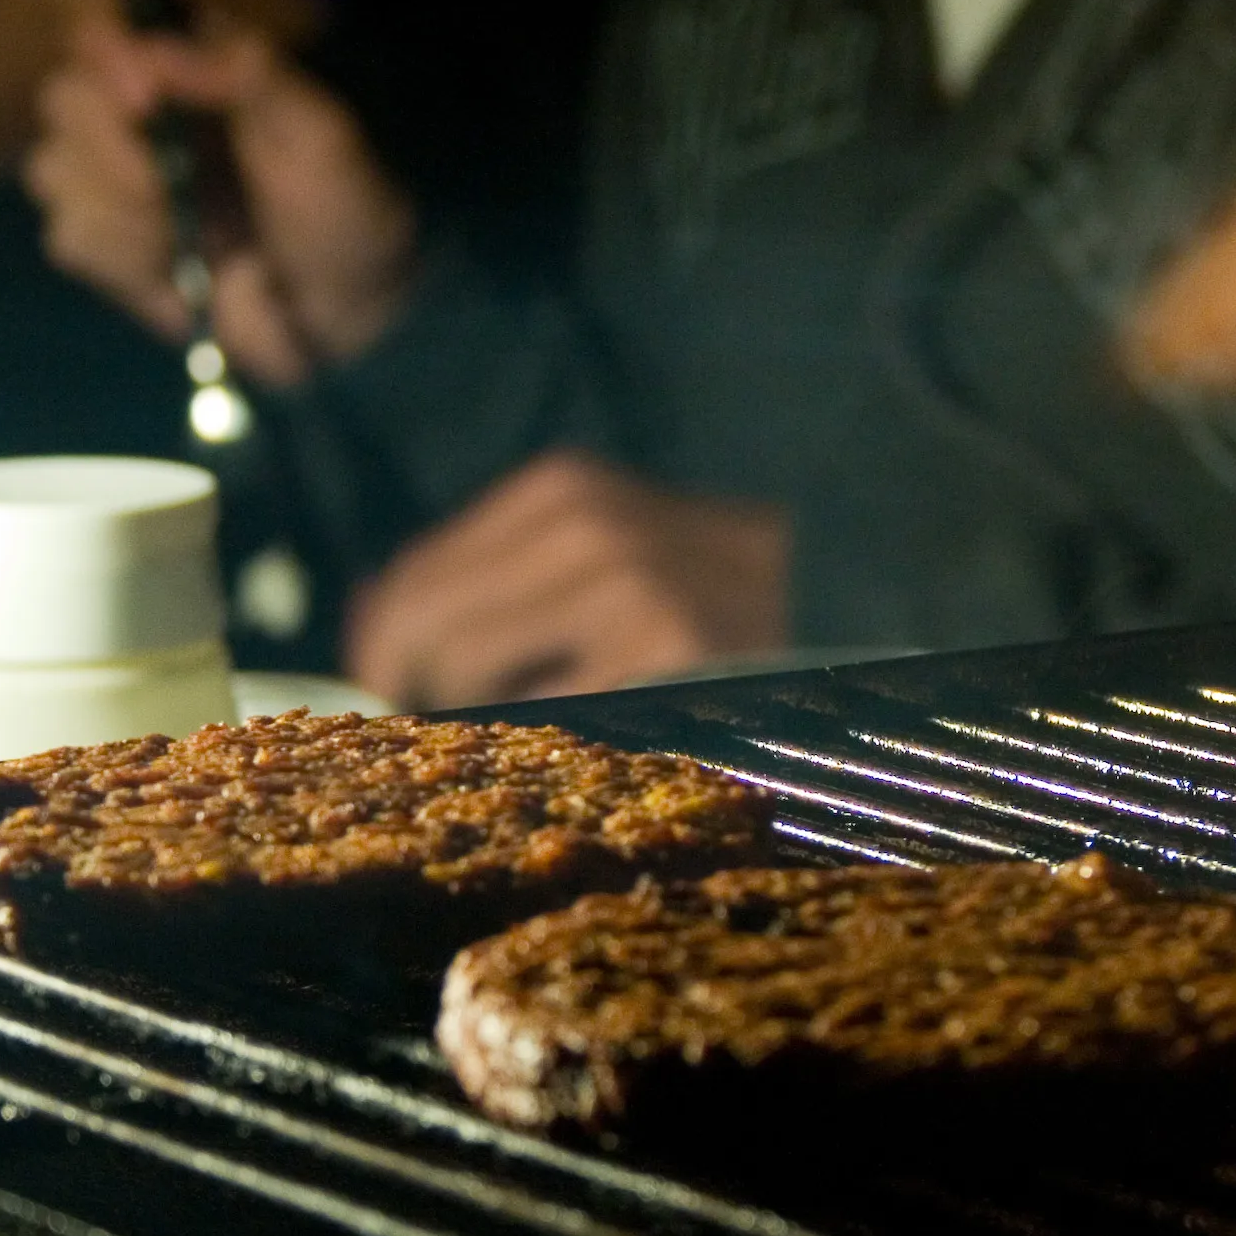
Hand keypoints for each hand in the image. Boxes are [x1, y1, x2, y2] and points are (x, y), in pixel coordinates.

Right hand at [22, 0, 413, 386]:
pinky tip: (181, 263)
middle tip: (179, 183)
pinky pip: (70, 235)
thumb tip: (159, 50)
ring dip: (131, 209)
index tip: (140, 88)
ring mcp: (108, 175)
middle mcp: (131, 103)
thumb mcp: (323, 133)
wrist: (351, 308)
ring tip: (201, 230)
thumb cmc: (343, 204)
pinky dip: (129, 256)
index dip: (90, 25)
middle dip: (118, 145)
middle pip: (62, 92)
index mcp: (182, 51)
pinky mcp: (103, 242)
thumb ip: (254, 77)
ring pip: (53, 168)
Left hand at [345, 450, 789, 705]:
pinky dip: (543, 738)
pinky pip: (549, 713)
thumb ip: (505, 576)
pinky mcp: (669, 646)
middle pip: (424, 623)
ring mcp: (628, 582)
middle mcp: (587, 521)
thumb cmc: (722, 592)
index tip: (391, 695)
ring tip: (526, 734)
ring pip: (469, 668)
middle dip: (412, 687)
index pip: (414, 575)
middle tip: (443, 734)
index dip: (383, 645)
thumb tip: (373, 617)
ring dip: (475, 714)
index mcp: (566, 489)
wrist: (863, 588)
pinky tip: (579, 746)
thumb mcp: (610, 549)